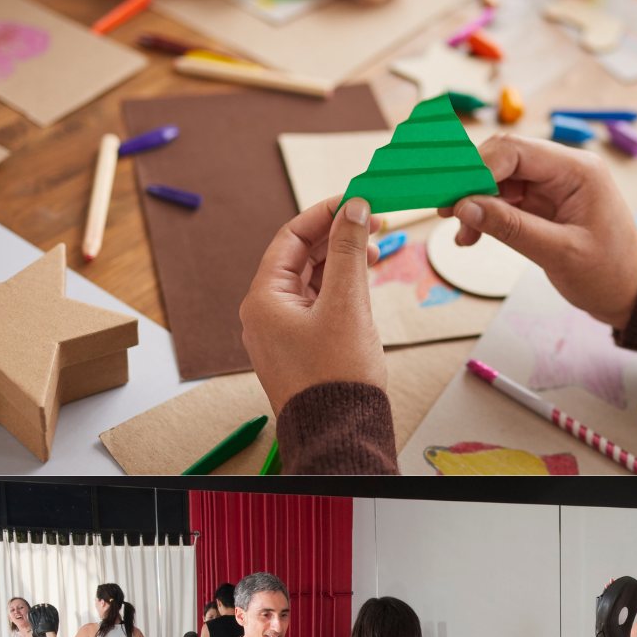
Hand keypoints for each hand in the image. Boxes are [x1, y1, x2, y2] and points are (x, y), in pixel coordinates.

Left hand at [240, 197, 384, 416]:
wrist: (340, 436)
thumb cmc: (338, 379)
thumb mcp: (348, 305)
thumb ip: (349, 251)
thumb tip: (353, 208)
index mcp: (264, 299)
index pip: (290, 237)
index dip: (325, 213)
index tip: (356, 200)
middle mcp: (265, 315)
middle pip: (299, 258)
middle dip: (336, 237)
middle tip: (373, 223)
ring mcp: (281, 334)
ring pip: (310, 282)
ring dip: (341, 264)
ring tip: (373, 255)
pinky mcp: (299, 351)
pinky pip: (316, 308)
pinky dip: (339, 291)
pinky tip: (361, 286)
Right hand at [441, 137, 636, 330]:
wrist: (631, 293)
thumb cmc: (608, 274)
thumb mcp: (560, 254)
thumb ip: (511, 228)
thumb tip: (465, 206)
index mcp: (577, 170)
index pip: (514, 150)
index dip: (476, 170)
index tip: (451, 198)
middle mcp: (563, 169)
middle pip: (502, 159)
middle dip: (470, 184)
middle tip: (443, 212)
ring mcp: (552, 185)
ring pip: (499, 180)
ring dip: (474, 203)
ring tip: (461, 235)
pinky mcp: (544, 204)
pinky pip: (506, 200)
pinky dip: (486, 216)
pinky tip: (471, 236)